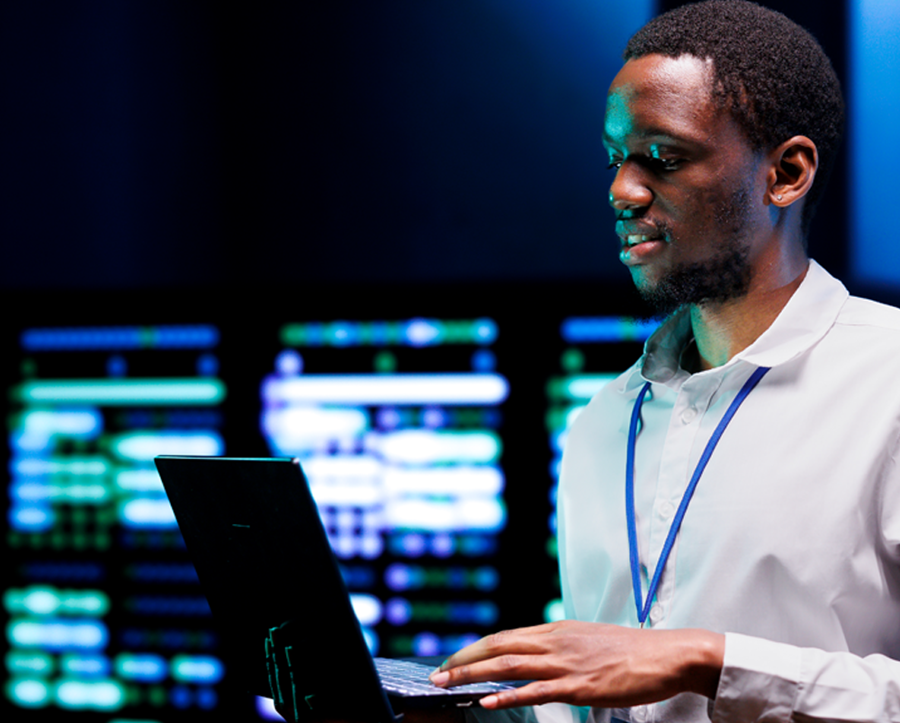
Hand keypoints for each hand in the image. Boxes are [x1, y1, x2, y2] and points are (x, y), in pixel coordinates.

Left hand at [428, 620, 723, 709]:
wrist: (666, 654)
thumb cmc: (631, 651)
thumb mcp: (587, 640)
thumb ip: (561, 647)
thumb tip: (537, 656)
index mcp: (557, 630)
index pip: (505, 636)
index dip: (475, 647)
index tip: (454, 657)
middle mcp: (555, 641)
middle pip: (498, 646)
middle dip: (463, 659)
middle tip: (438, 672)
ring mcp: (566, 663)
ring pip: (508, 664)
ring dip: (473, 674)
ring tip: (448, 682)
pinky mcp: (579, 685)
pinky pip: (536, 691)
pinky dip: (509, 694)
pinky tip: (488, 699)